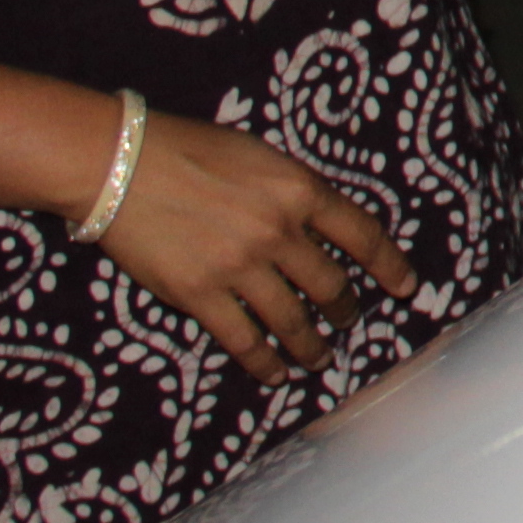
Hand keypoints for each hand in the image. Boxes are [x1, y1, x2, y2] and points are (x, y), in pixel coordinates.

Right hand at [90, 112, 421, 381]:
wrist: (119, 163)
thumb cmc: (187, 148)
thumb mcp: (259, 156)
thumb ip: (294, 191)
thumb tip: (322, 223)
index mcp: (299, 190)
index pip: (364, 234)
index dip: (389, 265)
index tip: (404, 286)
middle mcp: (278, 232)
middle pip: (332, 285)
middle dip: (347, 310)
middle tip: (350, 321)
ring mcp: (240, 267)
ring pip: (294, 321)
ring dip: (312, 346)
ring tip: (319, 359)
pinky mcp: (201, 296)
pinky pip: (244, 341)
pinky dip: (265, 363)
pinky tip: (274, 374)